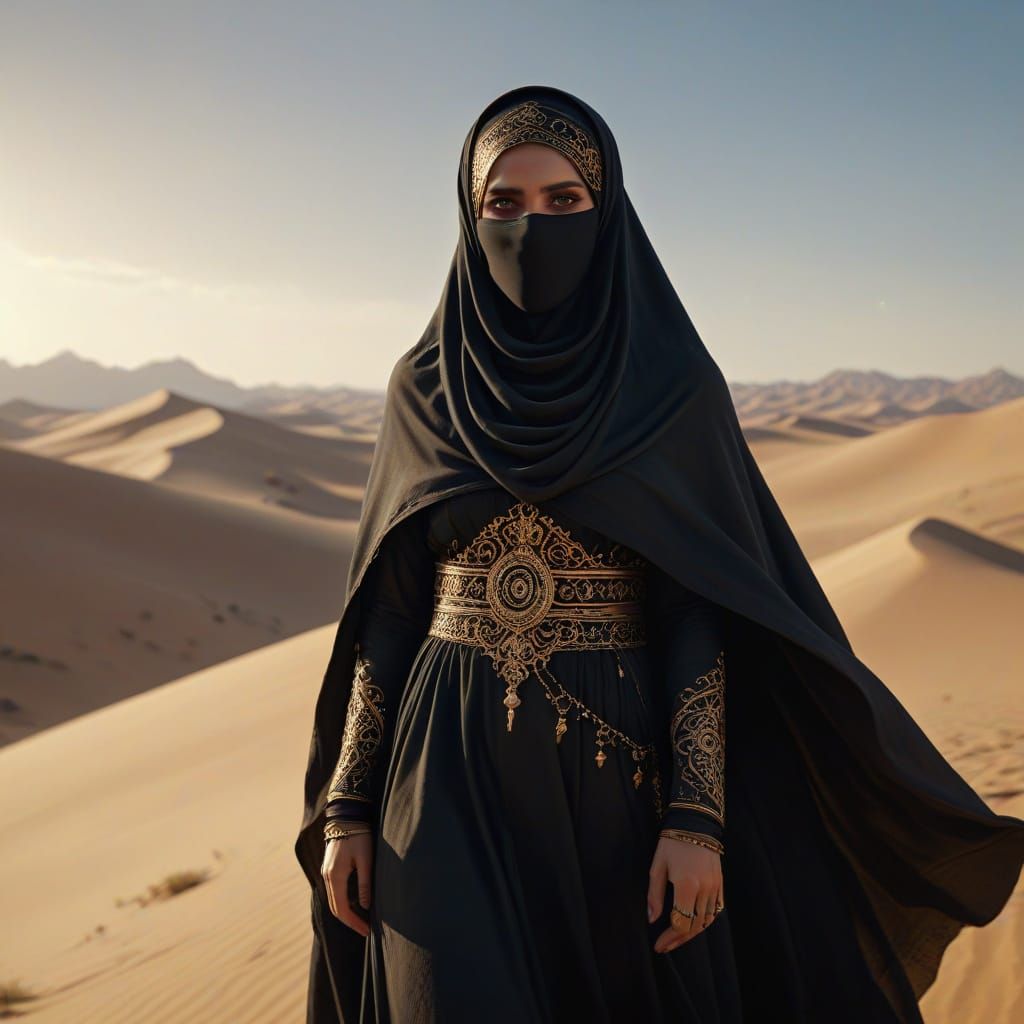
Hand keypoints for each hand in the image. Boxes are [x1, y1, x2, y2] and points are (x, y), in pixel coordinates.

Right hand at [321, 828, 373, 936]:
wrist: (347, 816)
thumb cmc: (359, 835)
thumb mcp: (366, 859)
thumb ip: (364, 883)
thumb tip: (365, 906)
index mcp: (335, 876)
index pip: (342, 909)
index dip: (354, 923)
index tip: (367, 932)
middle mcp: (327, 877)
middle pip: (335, 908)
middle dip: (350, 921)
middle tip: (366, 930)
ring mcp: (326, 873)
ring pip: (334, 901)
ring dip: (347, 913)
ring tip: (363, 919)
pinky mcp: (330, 868)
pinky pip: (334, 891)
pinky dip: (344, 902)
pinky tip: (356, 904)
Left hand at [647, 835, 722, 952]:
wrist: (695, 822)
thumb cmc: (672, 842)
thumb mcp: (657, 867)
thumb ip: (654, 895)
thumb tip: (652, 920)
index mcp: (687, 885)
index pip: (680, 923)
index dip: (669, 938)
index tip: (658, 945)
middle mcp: (704, 889)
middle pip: (694, 926)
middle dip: (679, 939)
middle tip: (665, 946)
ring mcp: (715, 887)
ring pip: (707, 921)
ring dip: (692, 933)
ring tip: (677, 938)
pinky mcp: (720, 884)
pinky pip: (716, 911)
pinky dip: (705, 922)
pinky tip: (694, 925)